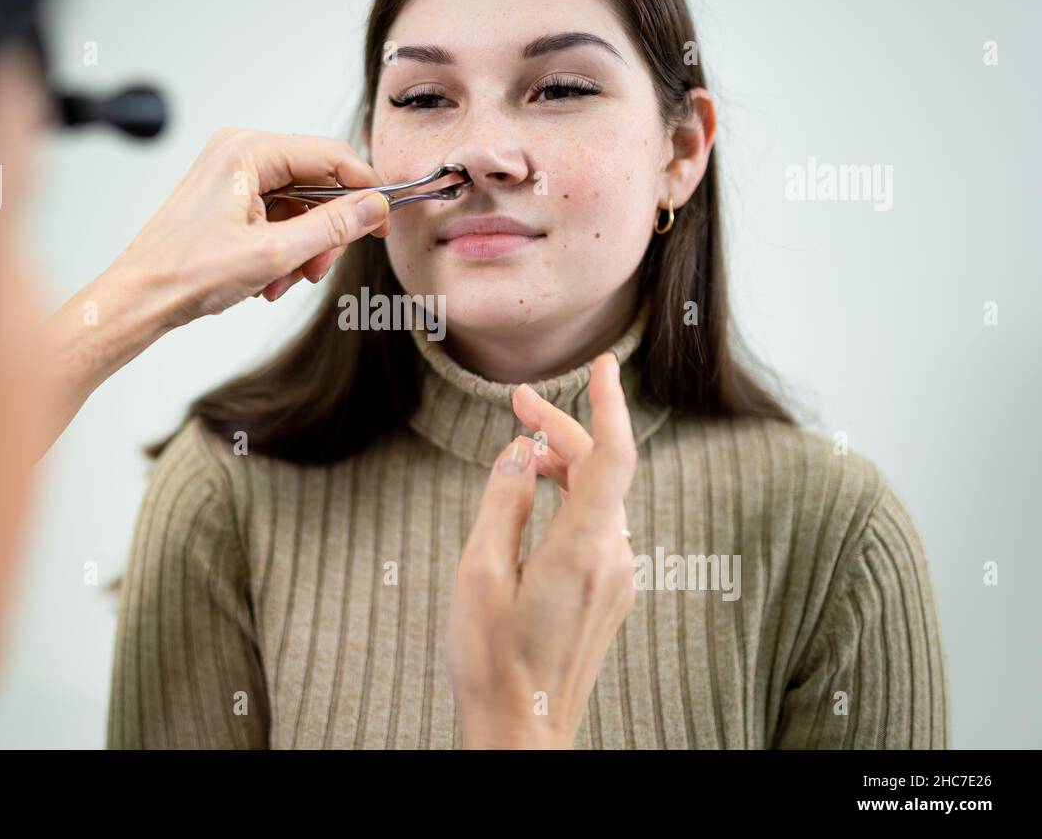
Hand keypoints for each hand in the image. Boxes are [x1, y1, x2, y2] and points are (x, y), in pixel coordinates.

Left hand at [113, 127, 390, 326]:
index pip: (330, 155)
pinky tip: (265, 279)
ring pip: (298, 206)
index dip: (364, 189)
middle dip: (323, 233)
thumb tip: (374, 207)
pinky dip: (281, 250)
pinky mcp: (228, 200)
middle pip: (315, 184)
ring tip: (279, 282)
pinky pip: (277, 218)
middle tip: (317, 269)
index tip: (383, 223)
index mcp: (247, 151)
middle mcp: (240, 154)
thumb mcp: (273, 254)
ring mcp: (233, 177)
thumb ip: (332, 227)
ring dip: (301, 249)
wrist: (140, 299)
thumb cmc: (185, 273)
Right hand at [446, 353, 637, 748]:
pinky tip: (537, 496)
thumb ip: (502, 502)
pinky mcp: (610, 592)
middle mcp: (613, 558)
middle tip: (516, 404)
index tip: (602, 364)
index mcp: (583, 549)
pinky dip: (572, 496)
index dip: (610, 403)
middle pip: (601, 469)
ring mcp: (617, 577)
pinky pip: (599, 524)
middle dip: (562, 429)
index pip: (613, 456)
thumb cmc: (492, 660)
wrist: (523, 731)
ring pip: (601, 496)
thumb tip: (516, 453)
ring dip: (565, 464)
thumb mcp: (478, 573)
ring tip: (517, 451)